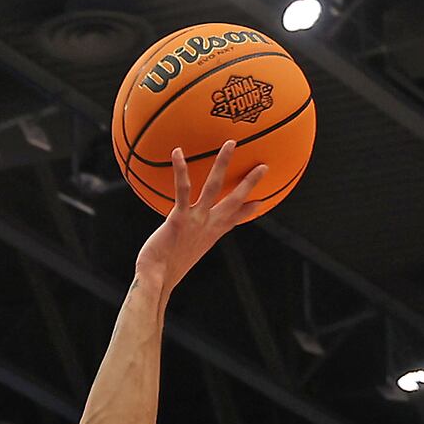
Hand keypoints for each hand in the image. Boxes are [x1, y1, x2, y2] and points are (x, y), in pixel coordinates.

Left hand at [133, 142, 267, 293]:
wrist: (158, 280)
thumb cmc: (164, 272)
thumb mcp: (180, 257)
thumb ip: (181, 246)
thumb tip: (174, 249)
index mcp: (211, 234)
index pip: (235, 220)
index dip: (248, 211)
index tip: (261, 202)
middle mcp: (208, 225)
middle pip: (235, 200)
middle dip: (250, 182)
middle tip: (264, 166)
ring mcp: (196, 220)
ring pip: (215, 186)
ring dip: (224, 163)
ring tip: (231, 143)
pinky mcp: (179, 218)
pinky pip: (183, 189)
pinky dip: (181, 169)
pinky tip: (177, 152)